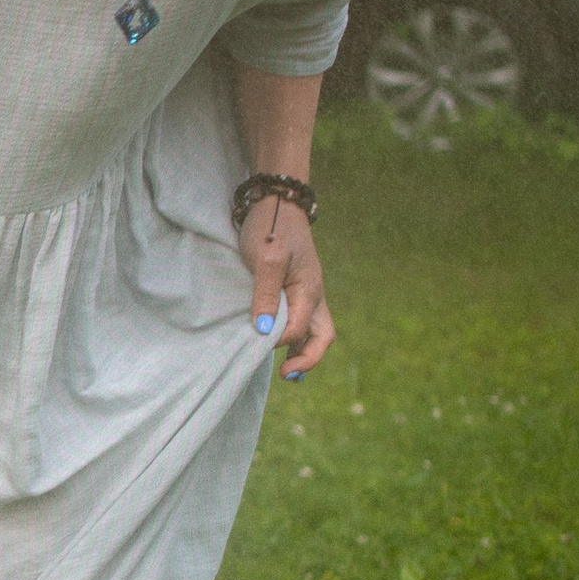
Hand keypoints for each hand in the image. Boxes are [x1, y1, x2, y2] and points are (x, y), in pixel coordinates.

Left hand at [239, 197, 331, 377]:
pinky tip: (278, 344)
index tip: (256, 341)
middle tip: (287, 376)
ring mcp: (307, 293)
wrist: (274, 203)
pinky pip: (302, 320)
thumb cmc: (269, 228)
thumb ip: (265, 295)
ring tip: (286, 372)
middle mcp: (314, 295)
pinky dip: (295, 337)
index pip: (299, 329)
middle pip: (322, 336)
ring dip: (302, 351)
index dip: (279, 340)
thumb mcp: (265, 259)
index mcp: (310, 289)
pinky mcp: (296, 289)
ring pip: (314, 330)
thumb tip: (264, 332)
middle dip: (308, 359)